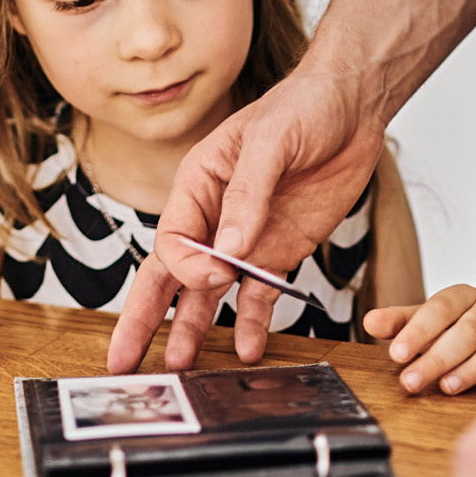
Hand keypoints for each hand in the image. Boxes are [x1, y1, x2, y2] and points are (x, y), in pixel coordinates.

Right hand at [108, 68, 385, 371]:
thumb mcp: (271, 142)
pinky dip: (251, 323)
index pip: (173, 242)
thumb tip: (228, 249)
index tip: (218, 274)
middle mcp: (213, 218)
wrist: (353, 106)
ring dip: (193, 330)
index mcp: (196, 185)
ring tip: (182, 369)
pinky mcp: (280, 252)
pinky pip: (259, 296)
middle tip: (123, 363)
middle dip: (144, 320)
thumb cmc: (302, 106)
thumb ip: (248, 195)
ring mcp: (246, 240)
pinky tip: (247, 350)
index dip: (188, 267)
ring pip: (208, 295)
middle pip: (169, 277)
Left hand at [363, 284, 475, 394]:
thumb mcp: (427, 323)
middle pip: (468, 330)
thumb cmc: (459, 330)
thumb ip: (400, 323)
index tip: (396, 354)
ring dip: (474, 367)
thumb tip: (370, 322)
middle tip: (412, 381)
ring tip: (448, 387)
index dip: (418, 331)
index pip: (439, 309)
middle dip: (438, 357)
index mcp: (464, 296)